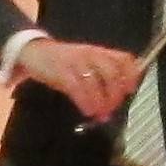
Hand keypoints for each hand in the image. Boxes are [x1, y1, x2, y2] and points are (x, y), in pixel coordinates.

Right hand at [16, 36, 145, 122]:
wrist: (34, 51)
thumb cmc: (63, 62)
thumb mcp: (85, 66)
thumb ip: (100, 82)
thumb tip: (109, 108)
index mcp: (100, 52)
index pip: (124, 59)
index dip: (131, 75)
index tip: (129, 91)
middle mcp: (91, 54)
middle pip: (112, 73)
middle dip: (114, 94)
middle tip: (111, 109)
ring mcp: (76, 62)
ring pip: (95, 81)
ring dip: (100, 101)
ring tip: (99, 114)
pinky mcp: (61, 71)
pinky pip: (77, 87)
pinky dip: (85, 101)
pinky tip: (87, 110)